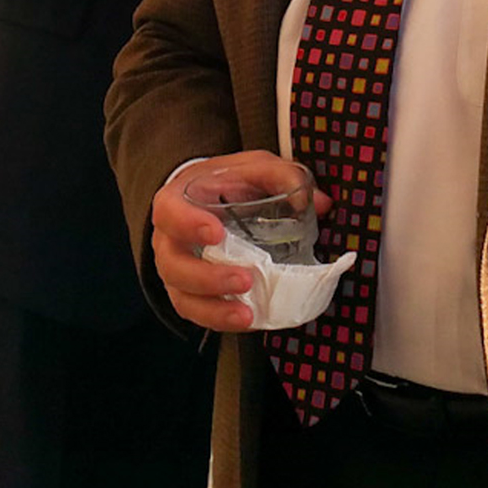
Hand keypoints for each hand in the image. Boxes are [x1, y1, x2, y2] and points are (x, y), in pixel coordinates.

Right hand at [149, 151, 328, 334]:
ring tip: (247, 313)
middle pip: (173, 265)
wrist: (204, 198)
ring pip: (183, 298)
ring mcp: (176, 272)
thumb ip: (282, 176)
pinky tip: (248, 319)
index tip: (216, 232)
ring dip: (215, 309)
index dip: (188, 224)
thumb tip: (318, 202)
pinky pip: (198, 315)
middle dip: (207, 278)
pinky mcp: (189, 294)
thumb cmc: (225, 183)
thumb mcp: (252, 167)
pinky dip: (221, 321)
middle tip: (245, 279)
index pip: (169, 213)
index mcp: (176, 202)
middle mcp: (169, 241)